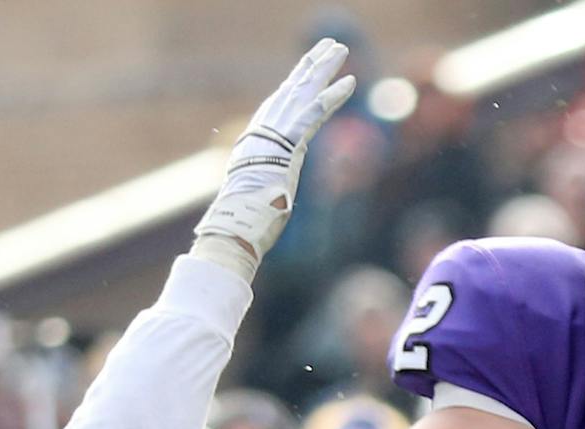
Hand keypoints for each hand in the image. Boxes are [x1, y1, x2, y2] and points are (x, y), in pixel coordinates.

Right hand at [192, 39, 355, 279]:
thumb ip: (268, 188)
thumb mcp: (258, 199)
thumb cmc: (244, 222)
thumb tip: (271, 200)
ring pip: (303, 92)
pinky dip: (332, 97)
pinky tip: (350, 82)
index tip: (307, 69)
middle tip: (328, 46)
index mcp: (256, 142)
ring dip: (323, 69)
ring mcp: (275, 134)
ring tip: (340, 49)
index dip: (296, 85)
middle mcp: (264, 131)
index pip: (279, 106)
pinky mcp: (289, 144)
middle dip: (311, 65)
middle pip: (292, 89)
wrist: (235, 225)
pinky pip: (314, 114)